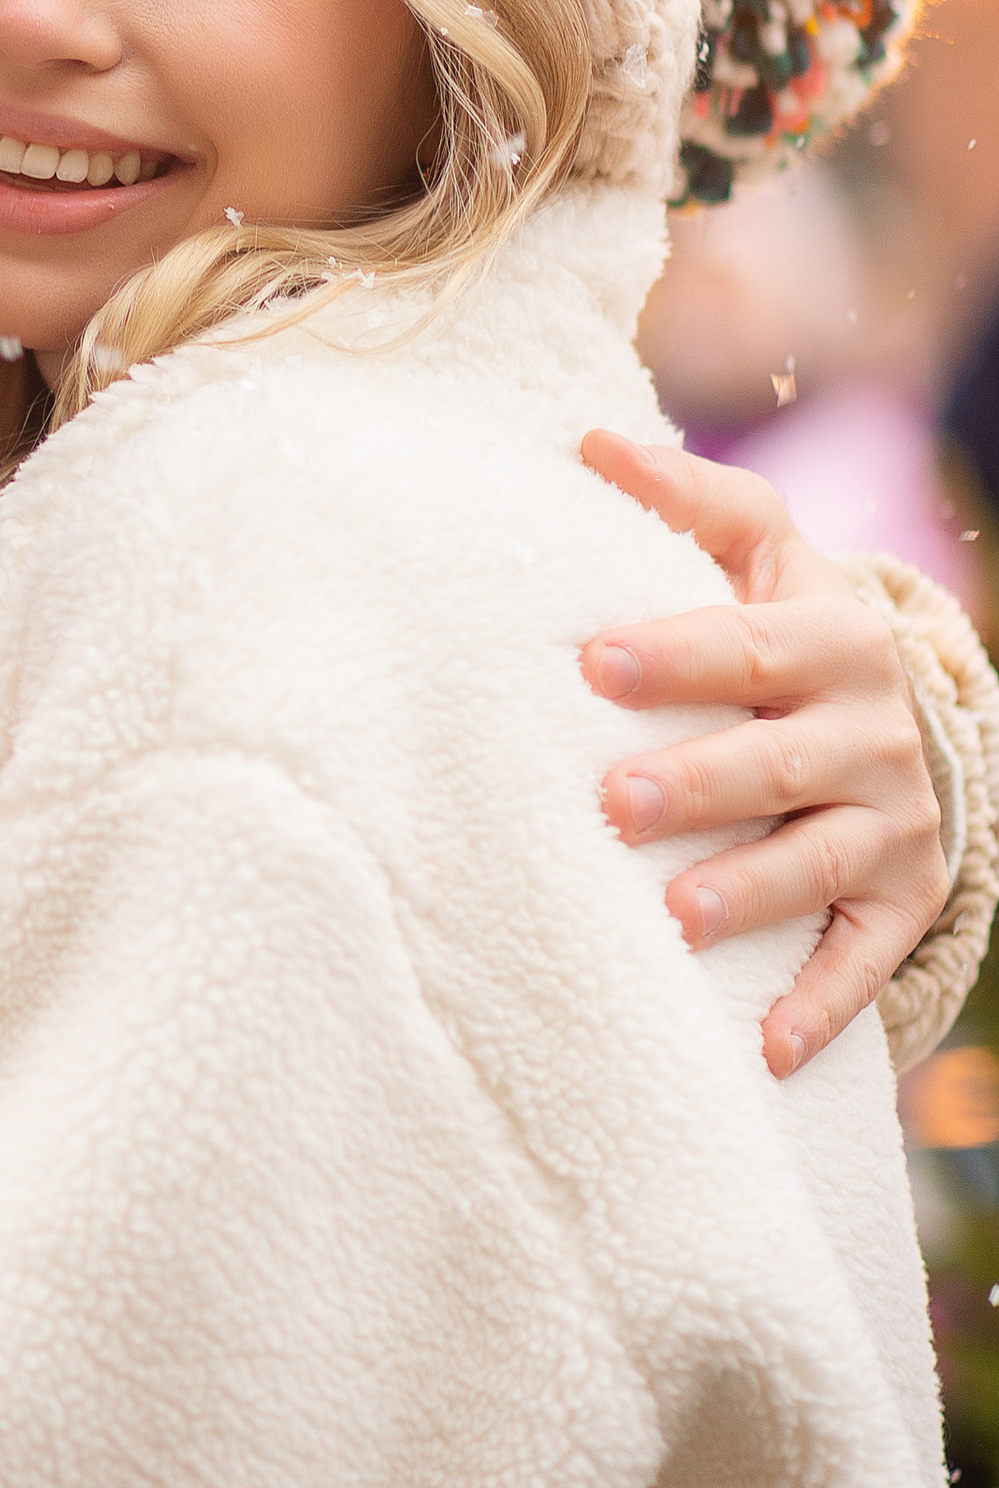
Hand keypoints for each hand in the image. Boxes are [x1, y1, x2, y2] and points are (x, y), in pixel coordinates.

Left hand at [579, 433, 948, 1081]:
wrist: (892, 715)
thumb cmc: (781, 624)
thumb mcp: (757, 549)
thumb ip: (683, 497)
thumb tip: (583, 441)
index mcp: (830, 633)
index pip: (749, 643)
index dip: (677, 653)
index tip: (593, 663)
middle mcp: (872, 729)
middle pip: (779, 760)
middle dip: (699, 783)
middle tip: (615, 802)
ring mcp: (893, 820)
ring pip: (820, 862)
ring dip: (750, 891)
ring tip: (676, 916)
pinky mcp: (904, 900)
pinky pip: (863, 960)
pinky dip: (819, 1006)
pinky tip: (762, 1046)